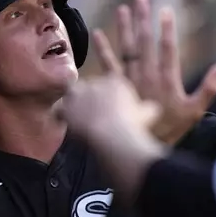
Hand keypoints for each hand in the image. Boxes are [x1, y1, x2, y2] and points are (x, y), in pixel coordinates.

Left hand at [59, 74, 164, 203]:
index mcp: (116, 82)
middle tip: (90, 111)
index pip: (106, 83)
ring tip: (76, 114)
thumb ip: (148, 109)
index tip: (104, 105)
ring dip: (73, 102)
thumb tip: (155, 108)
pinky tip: (64, 123)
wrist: (114, 134)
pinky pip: (60, 109)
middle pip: (88, 85)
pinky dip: (61, 116)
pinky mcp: (68, 108)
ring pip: (71, 93)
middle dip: (88, 97)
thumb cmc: (133, 125)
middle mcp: (96, 83)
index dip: (104, 94)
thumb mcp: (147, 115)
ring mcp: (80, 94)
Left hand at [92, 0, 215, 144]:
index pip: (168, 48)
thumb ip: (209, 89)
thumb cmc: (170, 129)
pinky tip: (98, 33)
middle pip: (145, 42)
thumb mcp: (195, 112)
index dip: (167, 28)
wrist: (140, 145)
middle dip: (143, 19)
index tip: (166, 10)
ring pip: (127, 48)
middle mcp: (147, 75)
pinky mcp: (115, 87)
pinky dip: (103, 49)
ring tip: (123, 8)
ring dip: (124, 28)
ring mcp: (129, 80)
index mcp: (167, 78)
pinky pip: (108, 64)